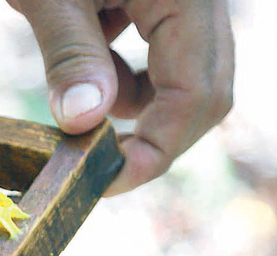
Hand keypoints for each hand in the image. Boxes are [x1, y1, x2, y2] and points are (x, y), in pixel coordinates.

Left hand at [7, 0, 233, 194]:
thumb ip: (70, 55)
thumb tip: (84, 124)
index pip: (195, 94)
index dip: (154, 150)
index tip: (104, 183)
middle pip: (205, 93)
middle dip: (153, 137)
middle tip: (95, 165)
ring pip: (184, 76)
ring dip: (134, 104)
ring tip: (76, 96)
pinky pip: (163, 50)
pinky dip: (124, 71)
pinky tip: (86, 51)